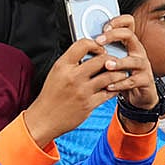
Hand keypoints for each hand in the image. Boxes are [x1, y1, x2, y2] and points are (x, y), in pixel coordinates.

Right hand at [26, 21, 152, 145]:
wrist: (44, 119)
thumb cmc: (50, 96)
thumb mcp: (56, 73)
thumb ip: (71, 63)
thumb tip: (90, 54)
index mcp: (62, 66)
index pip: (83, 44)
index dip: (96, 44)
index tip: (100, 49)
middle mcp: (72, 77)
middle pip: (101, 59)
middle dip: (112, 59)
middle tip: (115, 62)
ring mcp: (82, 91)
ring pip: (109, 76)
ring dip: (119, 74)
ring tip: (120, 74)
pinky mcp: (88, 104)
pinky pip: (109, 93)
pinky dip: (115, 88)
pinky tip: (115, 87)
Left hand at [99, 15, 157, 109]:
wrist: (139, 95)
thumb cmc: (122, 75)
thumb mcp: (112, 61)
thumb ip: (102, 53)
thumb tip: (82, 46)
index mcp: (128, 44)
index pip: (128, 23)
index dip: (117, 21)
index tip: (103, 27)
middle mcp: (137, 51)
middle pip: (129, 35)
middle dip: (113, 36)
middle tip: (99, 41)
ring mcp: (143, 65)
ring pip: (133, 60)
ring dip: (118, 62)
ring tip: (106, 65)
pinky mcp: (145, 80)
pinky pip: (133, 81)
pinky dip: (120, 83)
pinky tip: (109, 85)